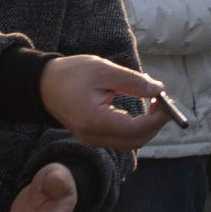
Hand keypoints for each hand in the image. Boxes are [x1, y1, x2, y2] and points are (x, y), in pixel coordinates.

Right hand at [40, 55, 175, 148]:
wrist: (44, 84)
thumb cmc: (72, 73)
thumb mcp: (104, 69)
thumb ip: (133, 81)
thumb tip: (159, 90)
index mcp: (94, 120)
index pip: (136, 130)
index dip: (157, 118)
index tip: (166, 100)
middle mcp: (93, 136)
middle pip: (136, 141)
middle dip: (155, 124)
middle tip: (163, 100)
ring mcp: (92, 139)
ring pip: (130, 142)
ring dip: (147, 126)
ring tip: (154, 102)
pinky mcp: (94, 137)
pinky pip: (122, 138)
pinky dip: (136, 126)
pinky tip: (141, 109)